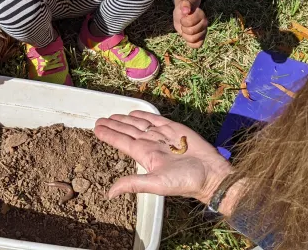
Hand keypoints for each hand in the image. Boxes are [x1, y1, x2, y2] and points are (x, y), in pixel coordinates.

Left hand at [94, 111, 232, 203]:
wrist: (210, 173)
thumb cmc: (185, 181)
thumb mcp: (156, 184)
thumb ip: (133, 184)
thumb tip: (110, 193)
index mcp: (145, 155)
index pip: (122, 142)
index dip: (109, 135)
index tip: (96, 129)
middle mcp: (151, 144)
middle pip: (127, 131)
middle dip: (114, 125)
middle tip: (100, 120)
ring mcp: (162, 135)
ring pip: (139, 124)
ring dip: (126, 119)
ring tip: (113, 116)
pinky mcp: (175, 128)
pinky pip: (156, 119)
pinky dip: (145, 115)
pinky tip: (136, 113)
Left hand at [173, 0, 207, 48]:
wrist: (183, 16)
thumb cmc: (182, 10)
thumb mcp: (181, 5)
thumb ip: (184, 5)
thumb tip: (186, 10)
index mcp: (201, 14)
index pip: (190, 22)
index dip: (183, 21)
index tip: (183, 18)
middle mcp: (205, 23)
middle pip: (191, 31)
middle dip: (184, 28)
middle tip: (184, 24)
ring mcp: (204, 32)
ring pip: (192, 39)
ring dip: (185, 35)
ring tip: (186, 29)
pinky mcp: (202, 39)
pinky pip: (196, 45)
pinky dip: (190, 43)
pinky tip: (188, 36)